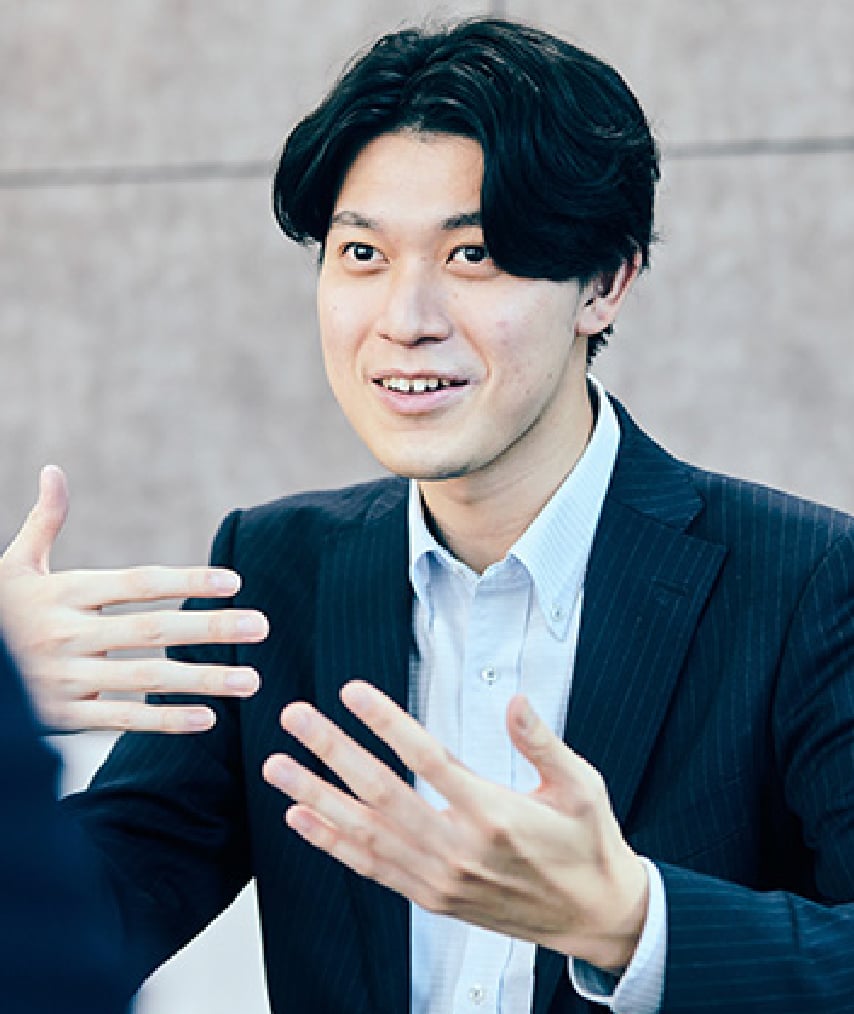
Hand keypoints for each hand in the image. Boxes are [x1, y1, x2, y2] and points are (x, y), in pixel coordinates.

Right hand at [0, 465, 268, 732]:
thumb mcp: (14, 566)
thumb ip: (44, 522)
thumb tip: (54, 470)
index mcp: (63, 593)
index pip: (138, 584)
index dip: (186, 582)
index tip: (234, 581)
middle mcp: (68, 635)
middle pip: (151, 630)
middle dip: (210, 628)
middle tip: (262, 626)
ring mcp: (66, 679)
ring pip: (145, 679)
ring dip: (203, 680)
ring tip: (252, 680)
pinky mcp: (62, 717)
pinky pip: (121, 718)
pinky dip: (165, 721)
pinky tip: (208, 719)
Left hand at [263, 680, 648, 971]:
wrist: (594, 916)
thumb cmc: (586, 843)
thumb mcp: (581, 785)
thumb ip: (541, 742)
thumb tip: (515, 700)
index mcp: (495, 814)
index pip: (427, 758)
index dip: (386, 722)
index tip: (351, 691)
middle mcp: (459, 850)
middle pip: (381, 793)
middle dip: (332, 752)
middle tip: (295, 718)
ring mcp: (440, 878)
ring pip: (365, 834)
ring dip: (316, 796)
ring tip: (278, 766)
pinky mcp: (431, 898)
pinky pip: (371, 868)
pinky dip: (331, 844)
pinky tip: (301, 818)